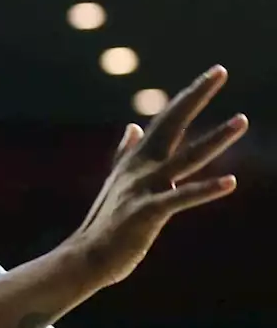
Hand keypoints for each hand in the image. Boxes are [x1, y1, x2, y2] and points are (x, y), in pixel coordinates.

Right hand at [68, 66, 246, 286]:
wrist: (86, 256)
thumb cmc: (105, 223)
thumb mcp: (115, 181)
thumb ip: (125, 153)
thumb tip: (133, 127)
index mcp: (136, 160)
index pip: (167, 119)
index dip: (189, 96)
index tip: (212, 74)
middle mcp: (141, 168)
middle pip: (173, 124)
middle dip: (196, 96)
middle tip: (219, 71)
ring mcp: (144, 189)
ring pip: (186, 158)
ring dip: (214, 139)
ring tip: (241, 121)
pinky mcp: (147, 213)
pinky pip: (181, 198)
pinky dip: (205, 190)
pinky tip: (230, 182)